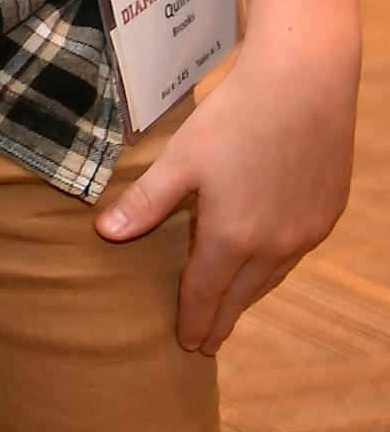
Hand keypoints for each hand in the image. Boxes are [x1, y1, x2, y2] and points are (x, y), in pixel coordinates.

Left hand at [95, 29, 357, 353]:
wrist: (302, 87)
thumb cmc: (234, 119)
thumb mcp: (180, 159)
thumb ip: (146, 202)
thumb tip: (105, 234)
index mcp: (233, 236)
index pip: (206, 291)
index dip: (193, 318)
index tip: (186, 344)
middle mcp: (275, 245)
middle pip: (241, 294)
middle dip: (221, 319)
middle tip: (207, 343)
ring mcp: (305, 232)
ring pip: (271, 278)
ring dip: (248, 297)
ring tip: (231, 311)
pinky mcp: (326, 214)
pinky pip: (294, 256)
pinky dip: (273, 270)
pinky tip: (264, 266)